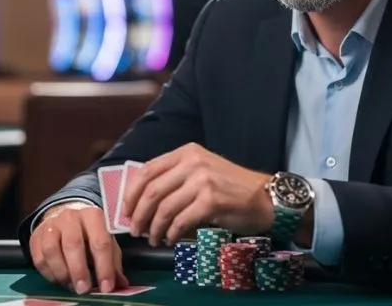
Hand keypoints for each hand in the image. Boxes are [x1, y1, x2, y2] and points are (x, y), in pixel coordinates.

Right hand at [29, 202, 128, 294]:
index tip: (106, 287)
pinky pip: (39, 258)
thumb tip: (121, 284)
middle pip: (73, 243)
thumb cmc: (89, 233)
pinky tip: (59, 279)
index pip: (100, 241)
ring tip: (70, 285)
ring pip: (51, 250)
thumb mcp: (105, 242)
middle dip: (79, 270)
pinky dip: (49, 274)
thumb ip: (113, 262)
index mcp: (93, 216)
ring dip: (62, 273)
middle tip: (84, 289)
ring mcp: (51, 225)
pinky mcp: (36, 236)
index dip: (104, 267)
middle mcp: (70, 217)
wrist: (65, 218)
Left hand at [121, 142, 273, 246]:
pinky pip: (180, 221)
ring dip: (154, 228)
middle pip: (152, 191)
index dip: (132, 193)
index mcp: (186, 152)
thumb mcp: (201, 171)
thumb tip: (142, 202)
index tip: (126, 210)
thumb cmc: (231, 187)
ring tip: (154, 239)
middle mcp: (193, 162)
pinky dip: (171, 234)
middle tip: (135, 230)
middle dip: (139, 214)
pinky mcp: (211, 201)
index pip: (147, 170)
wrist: (265, 197)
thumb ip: (175, 178)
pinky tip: (171, 239)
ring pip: (164, 208)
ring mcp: (202, 181)